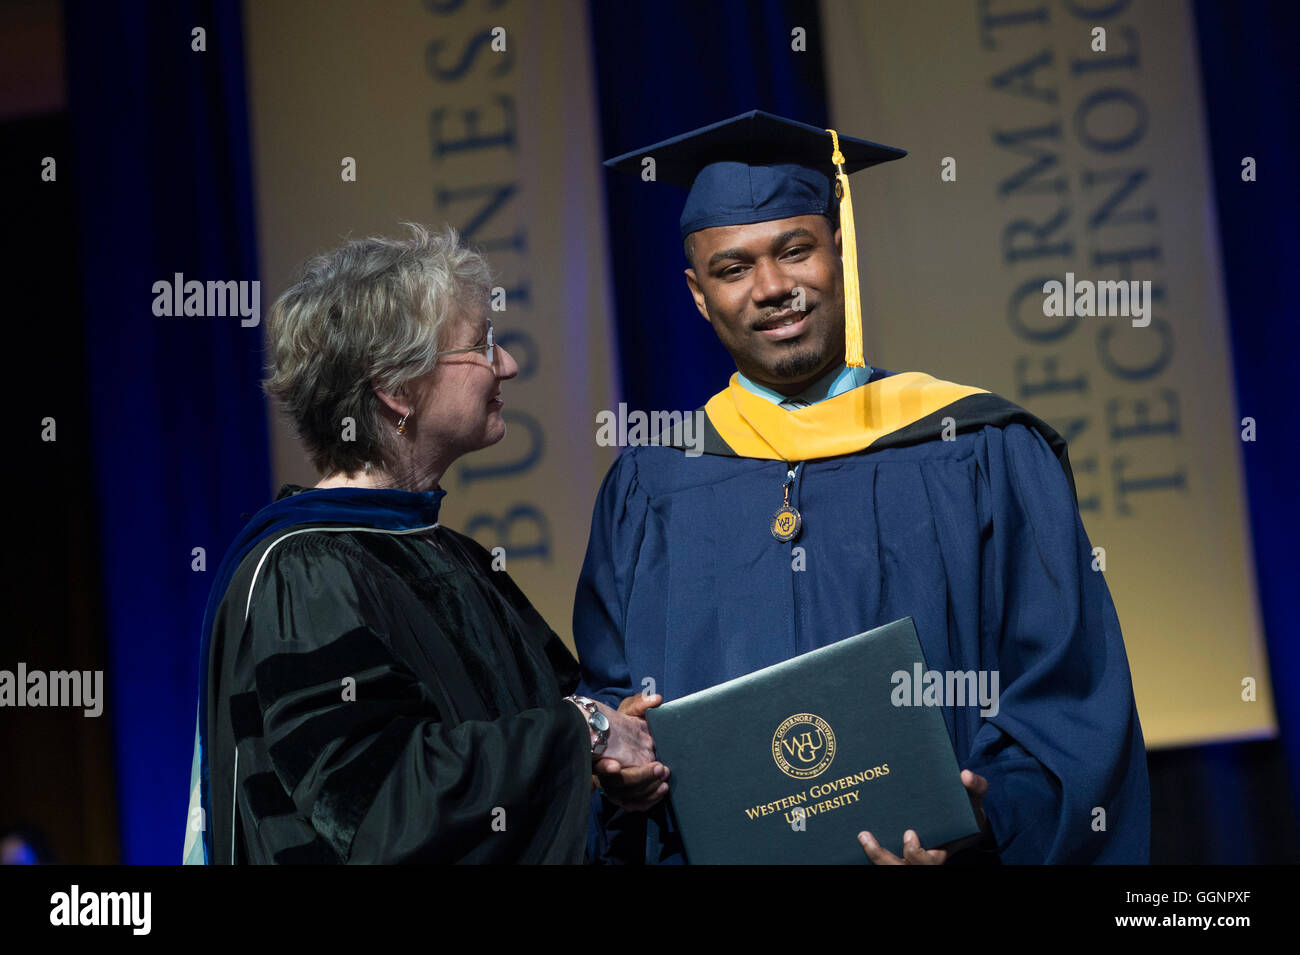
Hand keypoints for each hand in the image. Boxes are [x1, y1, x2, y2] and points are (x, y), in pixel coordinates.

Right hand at [594, 693, 669, 811]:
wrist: (628, 739)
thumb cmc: (626, 722)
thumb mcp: (631, 709)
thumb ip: (641, 703)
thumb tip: (656, 700)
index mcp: (599, 750)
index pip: (595, 762)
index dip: (604, 767)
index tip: (615, 766)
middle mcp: (603, 770)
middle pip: (615, 783)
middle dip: (638, 777)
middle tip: (659, 767)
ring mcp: (613, 783)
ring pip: (625, 796)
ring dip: (645, 790)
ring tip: (664, 780)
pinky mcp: (624, 792)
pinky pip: (632, 804)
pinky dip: (646, 801)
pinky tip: (661, 792)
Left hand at [857, 770, 990, 864]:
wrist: (960, 821)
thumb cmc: (966, 812)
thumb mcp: (974, 801)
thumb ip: (975, 788)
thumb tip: (964, 775)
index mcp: (941, 850)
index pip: (928, 862)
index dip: (916, 853)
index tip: (909, 834)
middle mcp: (921, 858)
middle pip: (901, 868)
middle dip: (882, 856)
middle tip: (867, 837)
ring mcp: (907, 858)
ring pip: (888, 866)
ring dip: (872, 854)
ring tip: (861, 835)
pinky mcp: (896, 851)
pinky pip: (882, 858)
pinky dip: (870, 849)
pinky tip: (857, 832)